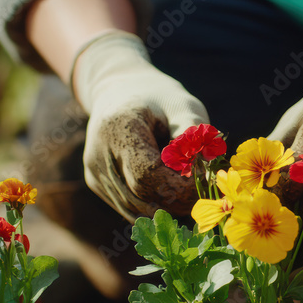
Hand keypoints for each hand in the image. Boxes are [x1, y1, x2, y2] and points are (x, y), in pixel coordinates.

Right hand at [73, 31, 207, 220]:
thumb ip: (194, 135)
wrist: (119, 93)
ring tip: (191, 192)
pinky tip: (172, 195)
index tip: (205, 181)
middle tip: (204, 193)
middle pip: (141, 195)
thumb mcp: (182, 105)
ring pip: (136, 209)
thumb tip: (206, 168)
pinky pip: (129, 208)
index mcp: (118, 128)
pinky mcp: (96, 184)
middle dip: (177, 200)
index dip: (178, 186)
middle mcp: (99, 154)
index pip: (147, 174)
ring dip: (168, 208)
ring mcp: (95, 172)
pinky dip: (154, 207)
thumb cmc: (158, 98)